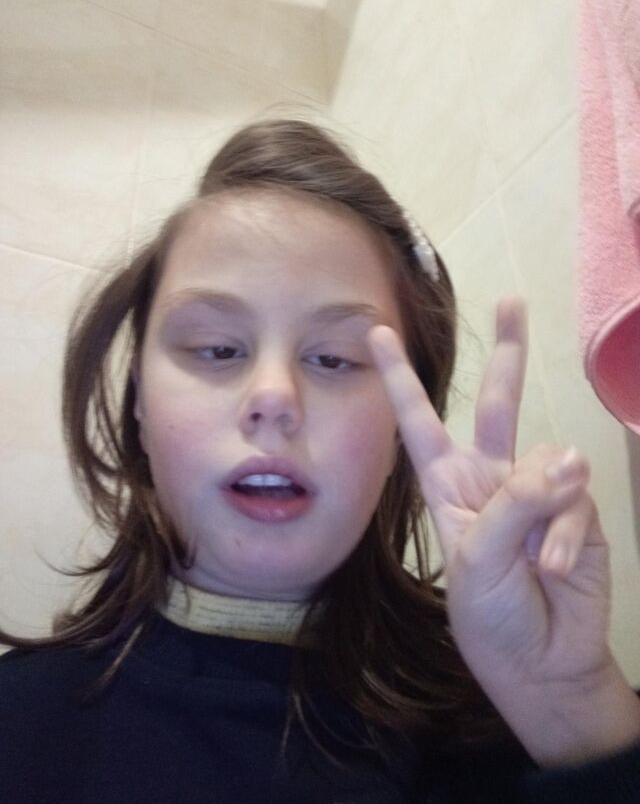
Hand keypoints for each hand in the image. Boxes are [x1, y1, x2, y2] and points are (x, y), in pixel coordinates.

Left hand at [366, 295, 639, 763]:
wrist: (540, 663)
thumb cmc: (490, 616)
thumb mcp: (477, 558)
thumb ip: (514, 503)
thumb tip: (566, 458)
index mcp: (449, 485)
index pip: (419, 421)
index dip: (400, 377)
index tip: (377, 333)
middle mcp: (492, 478)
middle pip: (498, 404)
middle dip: (506, 355)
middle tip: (513, 302)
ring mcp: (536, 492)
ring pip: (546, 461)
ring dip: (543, 507)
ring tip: (536, 558)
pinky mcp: (577, 510)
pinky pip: (575, 500)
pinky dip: (565, 534)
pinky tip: (554, 567)